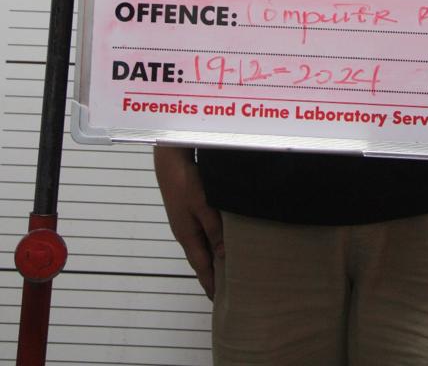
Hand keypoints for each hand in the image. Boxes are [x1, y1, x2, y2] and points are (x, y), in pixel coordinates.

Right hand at [154, 146, 223, 298]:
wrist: (170, 160)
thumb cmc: (186, 182)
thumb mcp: (204, 206)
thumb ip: (214, 230)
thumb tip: (223, 255)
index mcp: (187, 236)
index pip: (201, 267)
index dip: (210, 283)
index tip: (218, 300)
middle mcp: (184, 232)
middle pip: (200, 258)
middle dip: (211, 274)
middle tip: (225, 289)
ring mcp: (184, 221)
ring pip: (201, 245)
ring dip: (211, 258)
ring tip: (224, 268)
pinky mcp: (186, 210)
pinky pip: (200, 232)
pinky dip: (210, 242)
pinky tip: (218, 240)